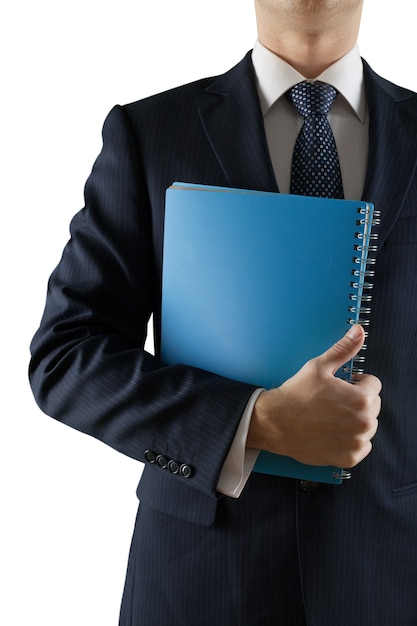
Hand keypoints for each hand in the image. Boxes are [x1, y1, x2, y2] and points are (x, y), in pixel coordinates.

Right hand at [247, 325, 380, 467]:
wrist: (275, 422)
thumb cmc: (295, 395)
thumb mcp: (319, 367)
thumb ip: (343, 349)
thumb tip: (358, 332)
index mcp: (361, 399)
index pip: (374, 385)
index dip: (355, 382)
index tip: (341, 386)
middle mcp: (363, 423)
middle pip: (373, 407)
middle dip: (356, 401)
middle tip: (332, 401)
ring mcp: (356, 442)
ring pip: (367, 427)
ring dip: (354, 421)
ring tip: (330, 417)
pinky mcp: (348, 457)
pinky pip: (360, 447)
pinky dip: (349, 441)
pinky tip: (331, 431)